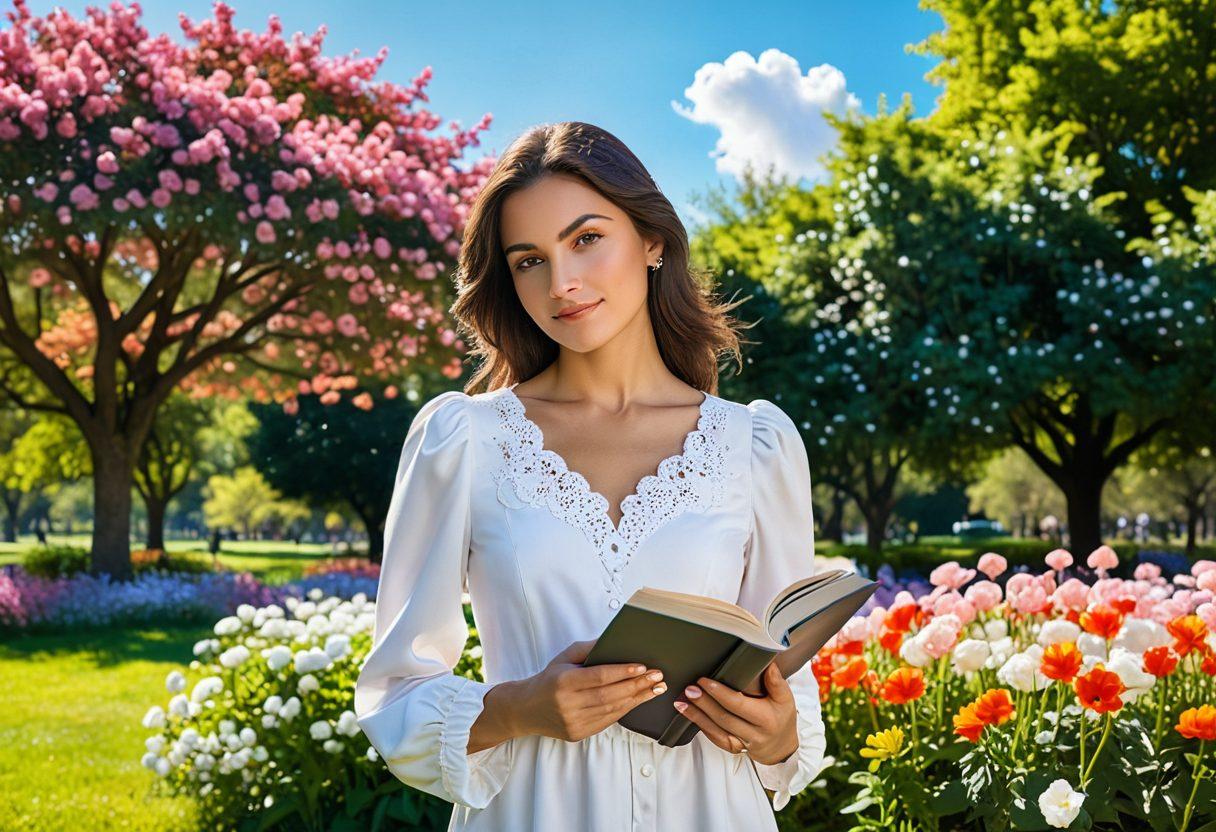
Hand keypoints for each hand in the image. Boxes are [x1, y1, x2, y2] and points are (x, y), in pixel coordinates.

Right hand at [512, 639, 667, 742]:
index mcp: (563, 682)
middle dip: (637, 685)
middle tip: (657, 676)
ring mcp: (573, 722)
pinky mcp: (578, 734)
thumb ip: (588, 648)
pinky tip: (638, 700)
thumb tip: (614, 639)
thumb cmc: (549, 679)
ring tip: (655, 688)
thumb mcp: (564, 658)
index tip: (643, 666)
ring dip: (637, 698)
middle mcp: (568, 704)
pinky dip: (625, 709)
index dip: (622, 672)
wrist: (526, 709)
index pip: (599, 677)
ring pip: (612, 710)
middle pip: (610, 694)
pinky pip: (608, 721)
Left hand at [673, 662, 798, 764]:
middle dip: (704, 703)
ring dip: (696, 716)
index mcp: (766, 719)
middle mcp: (754, 734)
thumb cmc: (781, 717)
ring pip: (717, 730)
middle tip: (689, 689)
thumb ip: (776, 681)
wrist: (781, 747)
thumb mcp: (785, 699)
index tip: (704, 681)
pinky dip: (702, 727)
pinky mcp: (734, 749)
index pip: (738, 705)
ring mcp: (743, 744)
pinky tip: (690, 716)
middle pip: (724, 717)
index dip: (719, 693)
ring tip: (681, 702)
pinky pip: (716, 739)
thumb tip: (769, 662)